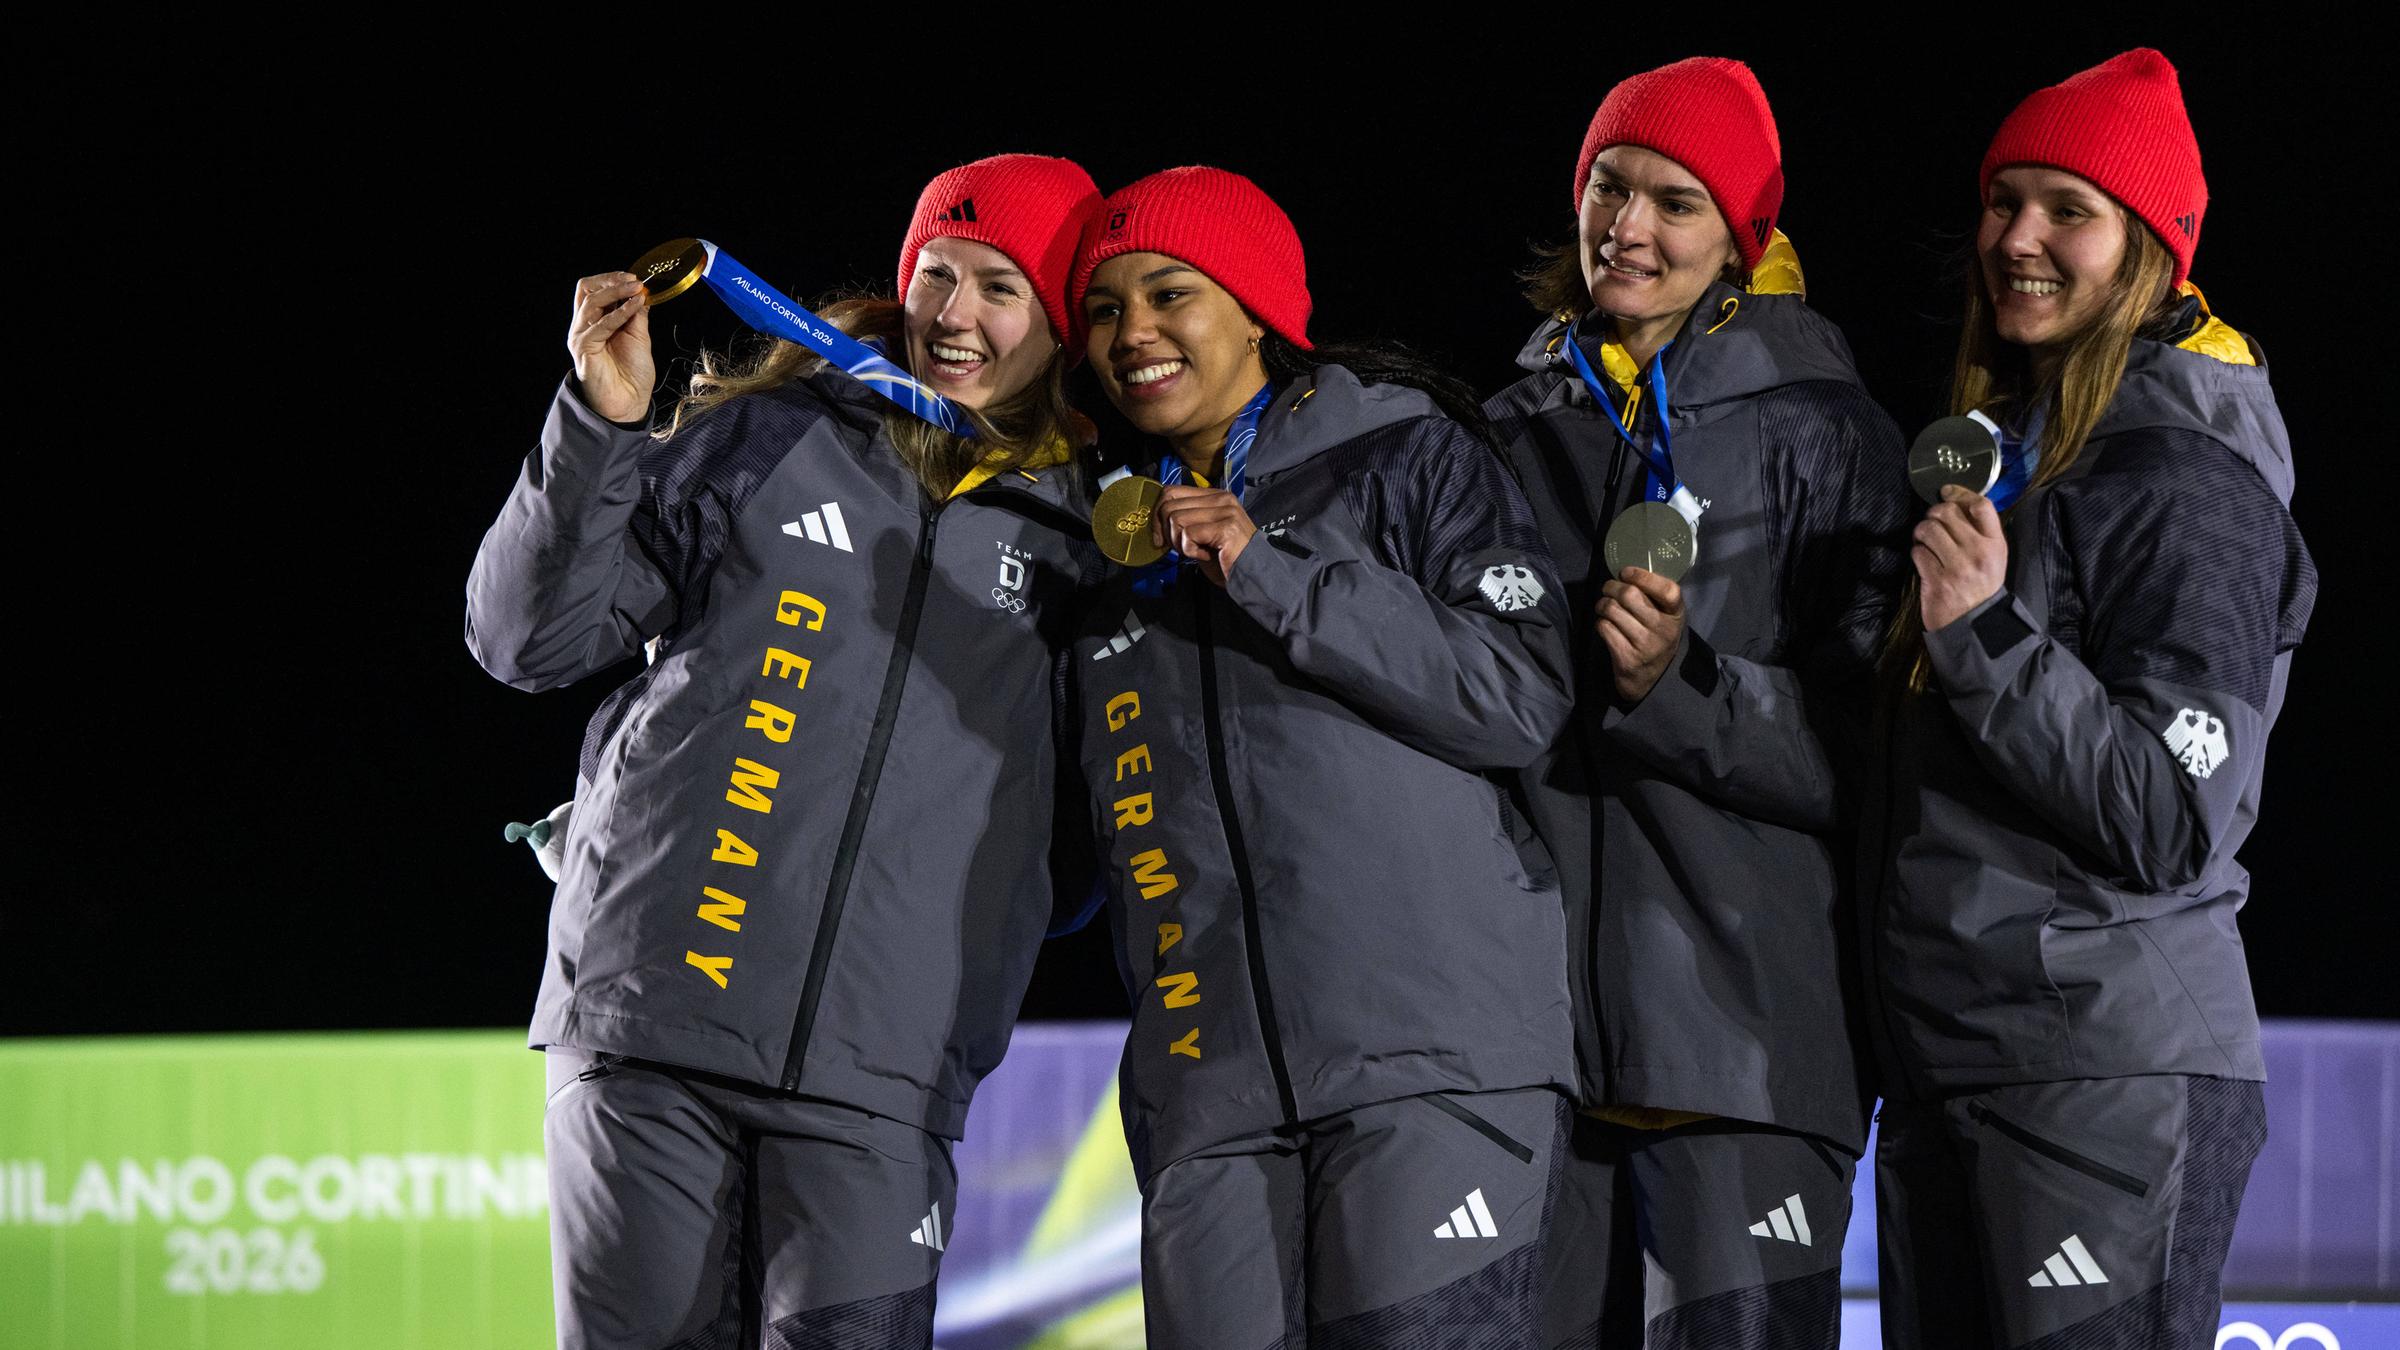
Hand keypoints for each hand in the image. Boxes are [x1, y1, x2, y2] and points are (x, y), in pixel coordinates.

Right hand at [567, 272, 654, 423]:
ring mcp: (580, 336)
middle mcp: (583, 326)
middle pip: (587, 290)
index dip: (611, 280)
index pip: (593, 290)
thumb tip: (641, 292)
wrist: (628, 403)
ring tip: (638, 290)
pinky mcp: (583, 347)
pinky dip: (620, 313)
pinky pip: (601, 324)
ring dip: (618, 293)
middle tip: (634, 280)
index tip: (634, 278)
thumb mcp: (639, 336)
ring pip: (592, 302)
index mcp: (594, 322)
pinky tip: (635, 306)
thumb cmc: (632, 374)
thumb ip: (636, 314)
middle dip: (610, 281)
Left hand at [1152, 486, 1257, 587]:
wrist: (1251, 576)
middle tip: (1182, 548)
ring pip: (1176, 519)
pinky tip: (1206, 555)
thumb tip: (1156, 520)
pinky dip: (1191, 550)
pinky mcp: (1226, 527)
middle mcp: (1221, 498)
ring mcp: (1225, 511)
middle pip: (1170, 505)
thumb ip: (1185, 519)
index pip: (1171, 491)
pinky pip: (1189, 534)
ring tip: (1197, 551)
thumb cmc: (1224, 558)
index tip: (1160, 538)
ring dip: (1179, 543)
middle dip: (1167, 533)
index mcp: (1214, 495)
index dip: (1157, 515)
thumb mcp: (1201, 532)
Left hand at [1595, 566, 1684, 702]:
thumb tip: (1627, 572)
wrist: (1652, 680)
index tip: (1626, 572)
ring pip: (1612, 610)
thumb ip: (1655, 597)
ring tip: (1604, 606)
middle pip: (1630, 595)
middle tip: (1608, 588)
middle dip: (1612, 587)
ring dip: (1602, 604)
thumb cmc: (1656, 638)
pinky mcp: (1627, 658)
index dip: (1644, 577)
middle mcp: (1663, 630)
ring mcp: (1645, 645)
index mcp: (1676, 615)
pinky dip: (1600, 623)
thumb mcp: (1666, 618)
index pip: (1668, 590)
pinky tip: (1606, 626)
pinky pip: (1604, 628)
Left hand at [1913, 484, 2007, 630]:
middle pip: (1948, 512)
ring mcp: (1957, 567)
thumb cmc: (1981, 585)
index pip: (1981, 506)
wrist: (1974, 623)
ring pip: (1928, 529)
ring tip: (1925, 540)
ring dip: (1921, 532)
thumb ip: (1980, 531)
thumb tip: (1955, 501)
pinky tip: (1923, 560)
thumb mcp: (1993, 557)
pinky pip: (1918, 552)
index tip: (1947, 492)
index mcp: (1996, 544)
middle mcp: (1978, 552)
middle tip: (1932, 522)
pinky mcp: (1937, 580)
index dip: (1960, 493)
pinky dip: (1917, 552)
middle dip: (1933, 513)